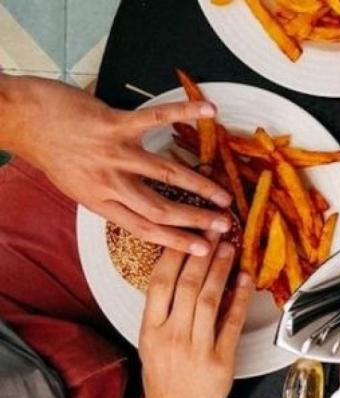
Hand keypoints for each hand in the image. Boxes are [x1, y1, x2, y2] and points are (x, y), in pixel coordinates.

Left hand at [0, 75, 232, 255]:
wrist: (20, 119)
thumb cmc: (50, 150)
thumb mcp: (76, 186)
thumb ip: (109, 196)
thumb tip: (141, 207)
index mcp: (99, 202)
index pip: (144, 228)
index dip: (177, 241)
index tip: (203, 250)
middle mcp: (108, 182)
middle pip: (160, 208)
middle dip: (196, 219)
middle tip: (224, 226)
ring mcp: (113, 153)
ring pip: (165, 174)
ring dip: (199, 185)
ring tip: (224, 194)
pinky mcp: (113, 124)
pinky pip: (155, 119)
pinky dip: (184, 112)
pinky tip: (209, 111)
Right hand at [139, 239, 252, 397]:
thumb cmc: (164, 378)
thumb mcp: (152, 343)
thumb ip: (163, 311)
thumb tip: (180, 273)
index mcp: (150, 330)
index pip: (159, 283)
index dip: (174, 255)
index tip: (186, 233)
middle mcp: (171, 336)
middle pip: (187, 286)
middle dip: (202, 254)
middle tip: (214, 230)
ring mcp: (197, 348)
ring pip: (210, 300)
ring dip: (221, 270)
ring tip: (229, 248)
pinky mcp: (221, 361)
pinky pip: (232, 323)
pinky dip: (240, 299)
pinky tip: (246, 279)